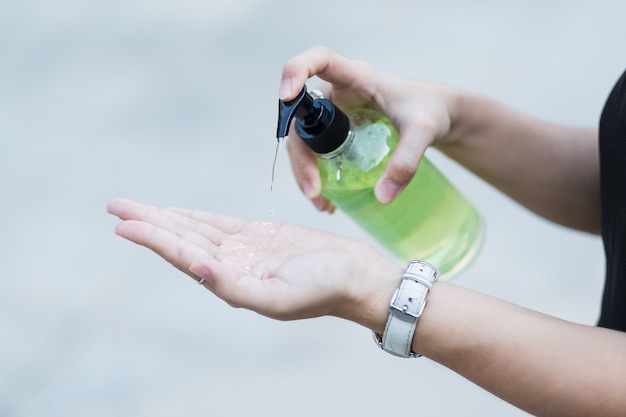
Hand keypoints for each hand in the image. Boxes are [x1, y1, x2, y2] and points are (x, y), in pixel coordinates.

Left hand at [107, 198, 400, 330]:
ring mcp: (247, 251)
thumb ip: (236, 287)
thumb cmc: (326, 290)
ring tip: (138, 208)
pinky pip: (221, 225)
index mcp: (232, 283)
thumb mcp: (281, 296)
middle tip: (117, 206)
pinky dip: (197, 218)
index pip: (184, 256)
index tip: (124, 225)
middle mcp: (234, 267)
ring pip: (197, 230)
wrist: (358, 278)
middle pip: (182, 240)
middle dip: (150, 223)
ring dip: (167, 218)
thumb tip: (197, 269)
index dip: (154, 240)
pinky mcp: (263, 237)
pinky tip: (180, 214)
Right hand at [279, 45, 455, 208]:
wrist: (436, 115)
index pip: (319, 59)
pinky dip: (315, 174)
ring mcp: (334, 112)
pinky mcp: (336, 130)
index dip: (296, 70)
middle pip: (301, 116)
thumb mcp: (422, 133)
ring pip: (304, 139)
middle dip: (301, 155)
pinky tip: (327, 198)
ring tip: (321, 203)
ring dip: (304, 171)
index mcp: (357, 76)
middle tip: (314, 190)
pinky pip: (315, 150)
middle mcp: (338, 91)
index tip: (288, 95)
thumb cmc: (430, 111)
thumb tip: (382, 196)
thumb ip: (406, 162)